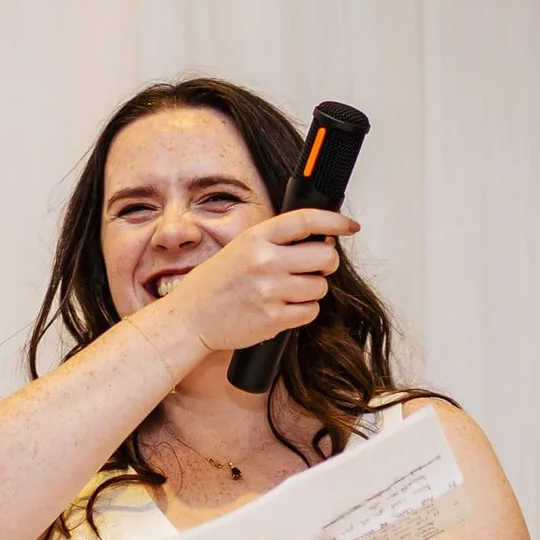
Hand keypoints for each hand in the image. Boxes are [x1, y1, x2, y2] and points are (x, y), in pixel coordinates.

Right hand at [161, 208, 356, 352]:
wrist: (190, 318)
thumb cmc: (215, 284)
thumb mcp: (240, 248)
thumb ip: (276, 242)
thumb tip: (322, 242)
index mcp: (256, 238)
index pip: (306, 220)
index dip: (334, 221)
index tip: (349, 226)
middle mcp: (265, 261)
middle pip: (325, 257)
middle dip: (327, 264)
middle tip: (316, 268)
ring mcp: (270, 291)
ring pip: (320, 287)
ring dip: (312, 290)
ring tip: (288, 292)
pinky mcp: (273, 319)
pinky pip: (310, 312)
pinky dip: (303, 311)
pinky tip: (283, 308)